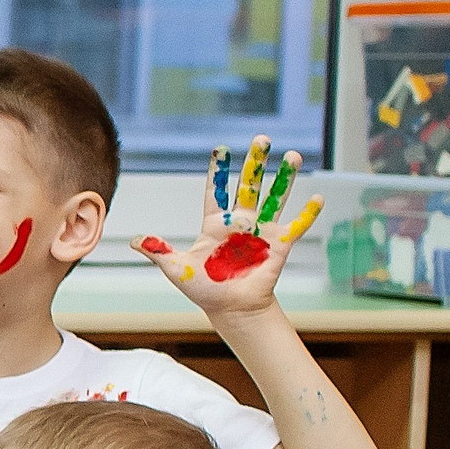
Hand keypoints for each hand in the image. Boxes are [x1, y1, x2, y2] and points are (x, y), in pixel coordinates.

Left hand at [132, 137, 322, 315]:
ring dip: (285, 179)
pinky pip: (296, 226)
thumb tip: (132, 240)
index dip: (219, 171)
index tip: (221, 148)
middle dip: (256, 163)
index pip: (216, 191)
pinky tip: (317, 197)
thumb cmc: (203, 289)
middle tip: (262, 138)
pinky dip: (307, 214)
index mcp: (215, 224)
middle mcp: (241, 222)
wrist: (230, 309)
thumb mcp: (176, 269)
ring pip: (275, 198)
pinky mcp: (279, 245)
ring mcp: (262, 231)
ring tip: (293, 156)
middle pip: (250, 186)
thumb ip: (158, 251)